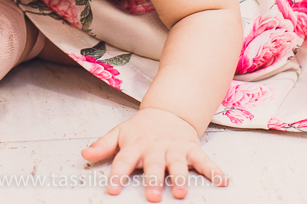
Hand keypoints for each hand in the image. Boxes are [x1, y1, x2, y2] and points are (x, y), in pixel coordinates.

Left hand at [81, 108, 228, 201]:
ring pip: (178, 164)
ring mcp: (175, 148)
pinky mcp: (191, 149)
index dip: (117, 175)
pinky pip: (204, 160)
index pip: (123, 160)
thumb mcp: (120, 133)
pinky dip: (214, 170)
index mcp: (135, 145)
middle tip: (152, 196)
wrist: (169, 111)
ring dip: (180, 177)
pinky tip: (222, 181)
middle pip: (153, 164)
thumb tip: (84, 154)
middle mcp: (155, 148)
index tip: (112, 190)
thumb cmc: (141, 129)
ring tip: (181, 191)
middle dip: (153, 180)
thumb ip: (103, 145)